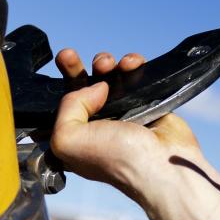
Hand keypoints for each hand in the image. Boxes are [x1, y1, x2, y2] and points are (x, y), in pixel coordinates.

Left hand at [49, 49, 219, 219]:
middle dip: (74, 68)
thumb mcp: (67, 139)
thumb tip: (95, 86)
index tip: (61, 63)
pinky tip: (132, 64)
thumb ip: (67, 107)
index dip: (57, 86)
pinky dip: (132, 65)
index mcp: (73, 138)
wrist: (162, 163)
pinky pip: (133, 76)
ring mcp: (119, 114)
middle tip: (69, 56)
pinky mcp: (144, 104)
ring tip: (107, 64)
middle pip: (80, 88)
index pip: (59, 107)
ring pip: (106, 78)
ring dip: (105, 63)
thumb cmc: (115, 158)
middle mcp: (94, 126)